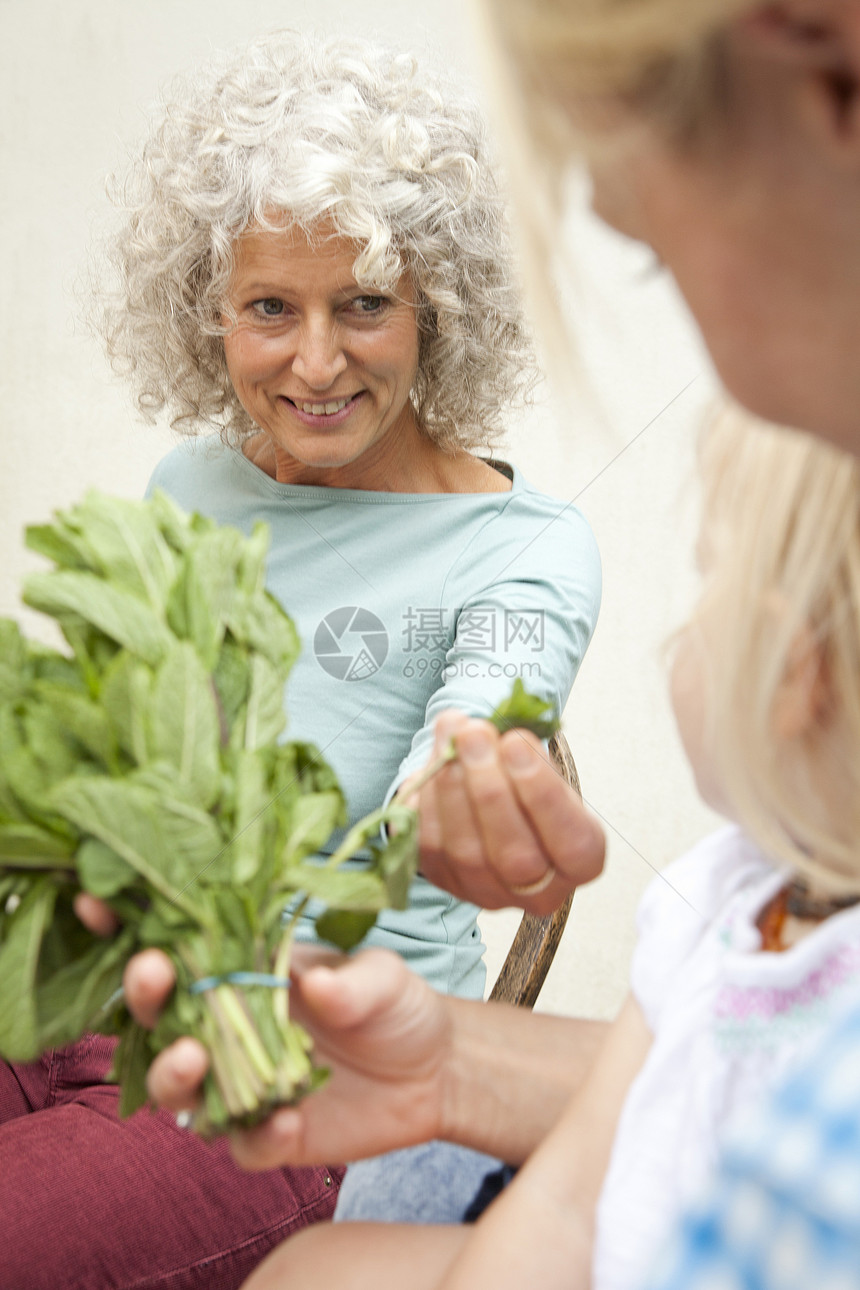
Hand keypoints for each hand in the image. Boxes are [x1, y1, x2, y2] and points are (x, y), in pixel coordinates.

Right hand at [122, 945, 453, 1170]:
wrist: (435, 1069)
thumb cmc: (395, 1002)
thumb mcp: (382, 975)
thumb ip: (349, 981)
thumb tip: (318, 986)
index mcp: (241, 970)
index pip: (175, 946)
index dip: (129, 926)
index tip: (98, 902)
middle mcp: (226, 1027)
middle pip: (158, 1016)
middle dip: (142, 994)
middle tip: (152, 974)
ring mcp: (240, 1085)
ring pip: (177, 1089)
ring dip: (171, 1072)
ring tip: (191, 1056)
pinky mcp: (267, 1135)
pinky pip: (242, 1144)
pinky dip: (255, 1135)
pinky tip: (285, 1120)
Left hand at [408, 711, 604, 913]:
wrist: (495, 807)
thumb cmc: (531, 788)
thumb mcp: (545, 771)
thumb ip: (523, 755)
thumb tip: (479, 731)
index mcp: (580, 863)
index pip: (572, 845)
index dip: (544, 795)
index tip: (517, 743)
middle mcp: (538, 892)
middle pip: (515, 855)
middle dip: (490, 788)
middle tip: (474, 734)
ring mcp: (487, 892)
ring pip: (465, 852)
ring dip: (453, 786)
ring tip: (453, 735)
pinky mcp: (446, 881)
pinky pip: (431, 845)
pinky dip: (430, 796)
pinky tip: (438, 758)